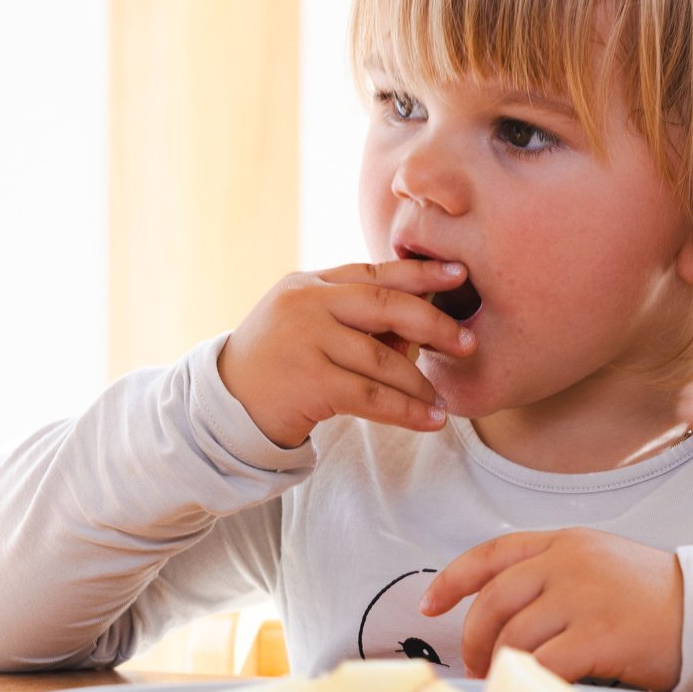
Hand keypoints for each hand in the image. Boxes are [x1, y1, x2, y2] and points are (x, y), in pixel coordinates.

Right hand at [217, 259, 476, 447]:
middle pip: (386, 305)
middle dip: (434, 323)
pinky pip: (371, 396)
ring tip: (443, 399)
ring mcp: (305, 340)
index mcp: (310, 283)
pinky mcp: (308, 381)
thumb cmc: (278, 363)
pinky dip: (406, 410)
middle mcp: (306, 303)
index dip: (421, 272)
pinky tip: (430, 420)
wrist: (224, 405)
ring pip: (383, 358)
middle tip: (468, 342)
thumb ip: (353, 317)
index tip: (459, 273)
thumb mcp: (307, 324)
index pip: (374, 271)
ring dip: (420, 382)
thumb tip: (423, 322)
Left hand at [419, 529, 683, 691]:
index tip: (431, 603)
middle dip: (472, 637)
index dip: (453, 579)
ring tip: (503, 679)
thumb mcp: (601, 563)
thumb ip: (554, 574)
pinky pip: (545, 663)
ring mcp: (584, 597)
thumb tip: (502, 612)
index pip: (492, 553)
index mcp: (566, 542)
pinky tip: (535, 688)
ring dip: (499, 664)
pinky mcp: (600, 634)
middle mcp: (570, 562)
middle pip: (493, 599)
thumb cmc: (657, 596)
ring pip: (513, 635)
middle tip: (474, 662)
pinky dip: (531, 680)